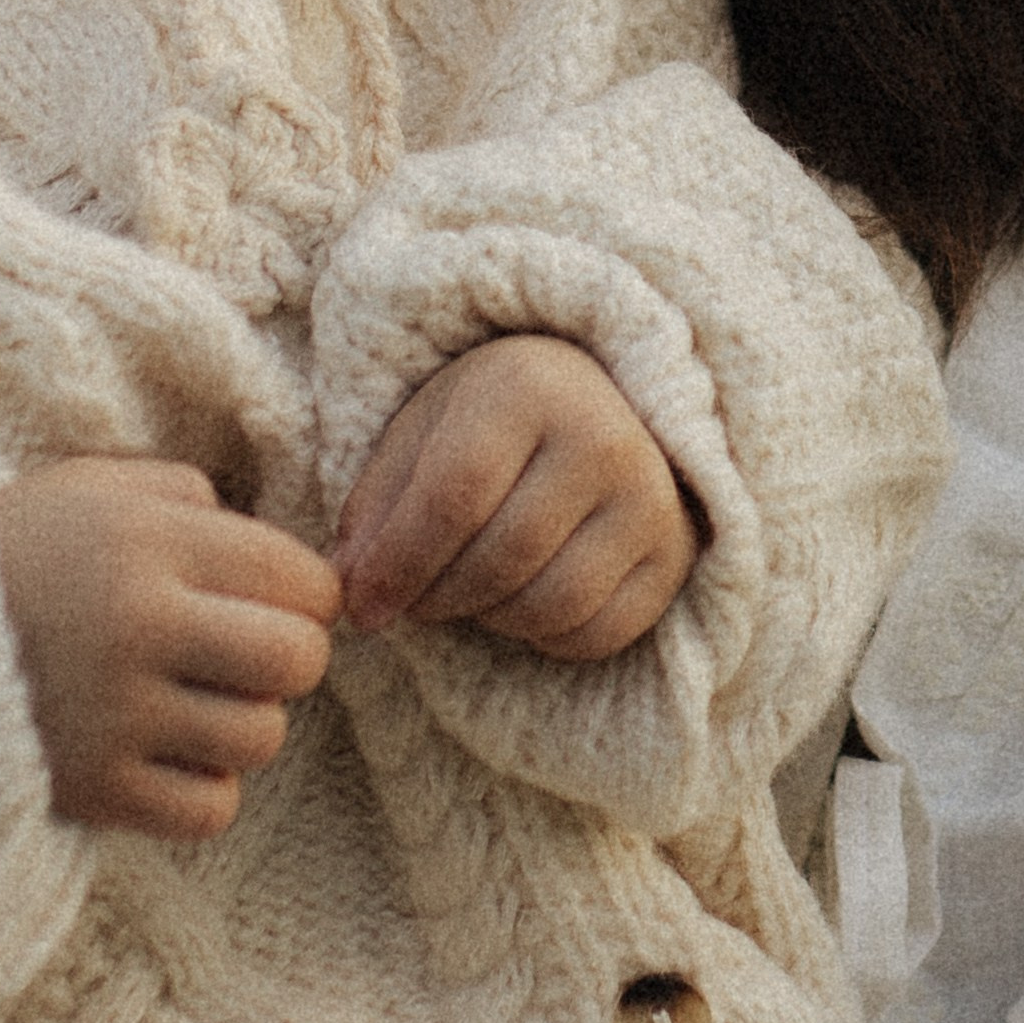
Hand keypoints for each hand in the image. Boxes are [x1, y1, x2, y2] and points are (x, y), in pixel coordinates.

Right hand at [0, 456, 340, 840]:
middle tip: (252, 650)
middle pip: (297, 660)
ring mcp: (118, 715)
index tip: (285, 597)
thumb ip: (188, 497)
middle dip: (291, 655)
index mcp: (148, 541)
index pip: (296, 576)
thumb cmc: (19, 549)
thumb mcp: (97, 486)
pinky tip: (168, 750)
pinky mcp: (96, 789)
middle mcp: (141, 625)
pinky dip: (204, 786)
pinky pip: (211, 809)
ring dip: (244, 721)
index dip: (309, 591)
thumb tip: (270, 548)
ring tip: (199, 699)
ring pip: (261, 738)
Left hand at [333, 334, 698, 660]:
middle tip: (408, 600)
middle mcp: (602, 437)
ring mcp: (650, 498)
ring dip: (487, 618)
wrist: (599, 403)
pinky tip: (518, 599)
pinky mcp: (673, 554)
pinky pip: (595, 633)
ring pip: (549, 605)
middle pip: (500, 558)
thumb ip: (378, 501)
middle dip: (436, 596)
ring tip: (462, 591)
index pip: (454, 496)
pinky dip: (542, 636)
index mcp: (528, 386)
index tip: (360, 606)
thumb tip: (350, 589)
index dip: (398, 563)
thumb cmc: (491, 417)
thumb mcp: (425, 429)